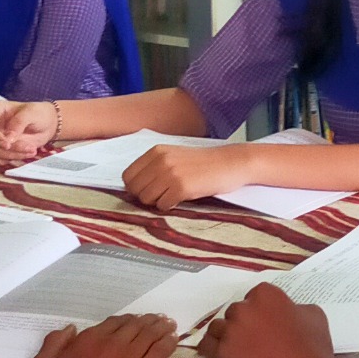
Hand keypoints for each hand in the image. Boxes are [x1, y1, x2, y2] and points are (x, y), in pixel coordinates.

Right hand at [0, 100, 60, 158]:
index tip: (7, 145)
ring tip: (31, 150)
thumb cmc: (38, 113)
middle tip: (29, 148)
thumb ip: (18, 123)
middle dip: (8, 149)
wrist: (47, 124)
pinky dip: (5, 162)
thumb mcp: (31, 113)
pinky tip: (20, 157)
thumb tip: (8, 138)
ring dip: (12, 155)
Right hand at [28, 314, 178, 357]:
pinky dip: (168, 344)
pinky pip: (159, 354)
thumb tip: (71, 329)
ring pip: (150, 337)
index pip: (115, 322)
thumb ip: (56, 341)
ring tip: (170, 325)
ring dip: (161, 328)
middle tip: (159, 319)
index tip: (136, 321)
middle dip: (148, 321)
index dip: (128, 320)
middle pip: (136, 326)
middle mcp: (112, 343)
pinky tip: (174, 339)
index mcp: (91, 338)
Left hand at [122, 142, 251, 209]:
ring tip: (173, 196)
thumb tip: (135, 187)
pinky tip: (182, 198)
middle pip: (135, 189)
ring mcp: (171, 173)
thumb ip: (155, 166)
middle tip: (160, 196)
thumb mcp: (175, 156)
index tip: (147, 191)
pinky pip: (163, 205)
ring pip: (146, 199)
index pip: (128, 175)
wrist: (230, 163)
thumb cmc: (204, 163)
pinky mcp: (182, 187)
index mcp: (156, 151)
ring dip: (157, 202)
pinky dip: (170, 206)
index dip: (135, 187)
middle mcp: (161, 160)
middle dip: (144, 197)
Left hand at [196, 284, 338, 357]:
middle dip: (244, 324)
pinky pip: (205, 346)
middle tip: (256, 341)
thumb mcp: (314, 315)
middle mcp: (244, 308)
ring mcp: (230, 331)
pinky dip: (211, 349)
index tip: (266, 324)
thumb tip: (289, 311)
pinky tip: (220, 356)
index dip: (260, 311)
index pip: (254, 296)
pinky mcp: (221, 354)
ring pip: (218, 327)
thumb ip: (295, 307)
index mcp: (266, 294)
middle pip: (235, 312)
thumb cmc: (314, 348)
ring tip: (240, 351)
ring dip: (226, 336)